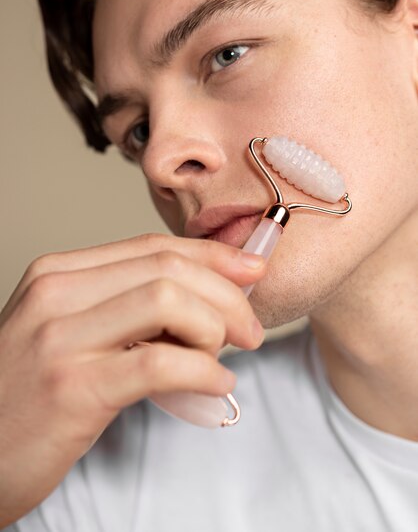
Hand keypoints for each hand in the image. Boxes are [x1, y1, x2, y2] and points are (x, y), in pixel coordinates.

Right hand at [0, 233, 264, 524]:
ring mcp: (62, 340)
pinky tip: (215, 384)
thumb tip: (200, 298)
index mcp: (59, 274)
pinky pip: (161, 364)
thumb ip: (122, 308)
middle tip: (249, 329)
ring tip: (223, 357)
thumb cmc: (26, 393)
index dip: (212, 255)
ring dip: (215, 329)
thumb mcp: (66, 331)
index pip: (153, 247)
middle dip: (226, 294)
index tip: (251, 270)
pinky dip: (203, 371)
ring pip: (168, 302)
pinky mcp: (73, 390)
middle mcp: (57, 295)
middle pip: (168, 268)